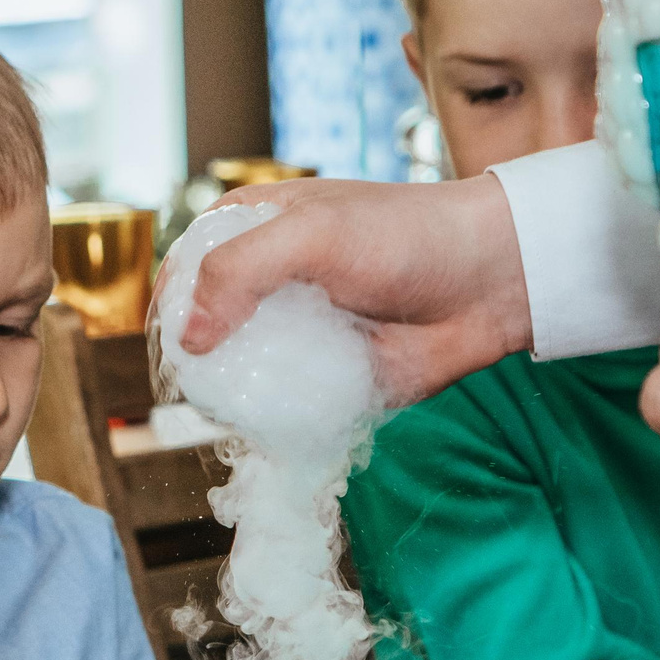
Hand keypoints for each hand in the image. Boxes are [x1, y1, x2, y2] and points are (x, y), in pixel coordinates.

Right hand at [165, 174, 530, 400]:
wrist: (490, 282)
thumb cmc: (404, 236)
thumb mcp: (309, 233)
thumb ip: (237, 272)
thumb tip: (188, 338)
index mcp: (252, 232)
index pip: (184, 269)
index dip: (169, 306)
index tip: (172, 342)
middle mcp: (267, 284)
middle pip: (203, 330)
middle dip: (195, 362)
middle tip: (202, 388)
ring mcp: (295, 334)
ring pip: (238, 375)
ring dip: (231, 397)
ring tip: (239, 410)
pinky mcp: (324, 379)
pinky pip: (281, 408)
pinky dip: (271, 421)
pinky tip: (270, 427)